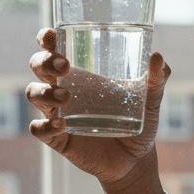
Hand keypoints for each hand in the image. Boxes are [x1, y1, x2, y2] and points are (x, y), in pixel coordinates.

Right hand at [25, 27, 170, 191]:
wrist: (136, 159)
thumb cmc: (139, 122)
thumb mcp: (150, 100)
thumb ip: (157, 80)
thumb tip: (158, 58)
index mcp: (82, 74)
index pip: (54, 50)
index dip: (46, 39)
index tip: (50, 35)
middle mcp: (64, 89)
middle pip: (38, 67)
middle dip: (45, 62)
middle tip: (65, 67)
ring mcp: (58, 114)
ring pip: (34, 95)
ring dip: (45, 93)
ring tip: (66, 97)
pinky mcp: (58, 138)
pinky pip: (39, 129)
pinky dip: (44, 126)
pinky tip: (60, 125)